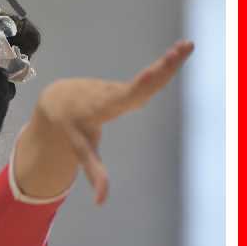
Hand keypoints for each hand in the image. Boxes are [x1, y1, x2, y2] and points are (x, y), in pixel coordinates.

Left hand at [37, 39, 194, 205]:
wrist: (58, 101)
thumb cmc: (70, 129)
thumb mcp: (80, 150)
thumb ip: (93, 172)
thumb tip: (100, 202)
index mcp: (104, 107)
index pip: (128, 97)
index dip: (144, 86)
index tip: (156, 72)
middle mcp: (114, 93)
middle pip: (143, 82)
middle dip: (164, 66)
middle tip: (184, 47)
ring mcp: (120, 86)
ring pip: (148, 76)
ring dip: (170, 60)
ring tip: (188, 44)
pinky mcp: (125, 86)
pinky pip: (148, 78)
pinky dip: (166, 64)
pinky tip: (182, 50)